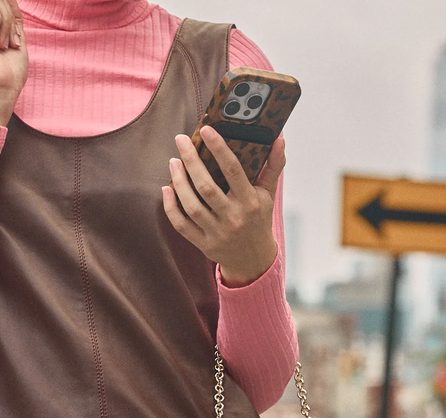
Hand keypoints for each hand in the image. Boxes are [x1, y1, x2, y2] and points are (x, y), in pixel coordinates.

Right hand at [0, 0, 27, 125]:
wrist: (1, 88)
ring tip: (3, 45)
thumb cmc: (10, 73)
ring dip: (7, 25)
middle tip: (9, 45)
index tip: (14, 41)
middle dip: (11, 22)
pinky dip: (0, 23)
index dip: (11, 17)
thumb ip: (12, 17)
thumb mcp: (15, 38)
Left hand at [162, 126, 283, 286]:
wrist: (253, 259)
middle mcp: (234, 218)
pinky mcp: (204, 244)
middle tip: (181, 141)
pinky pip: (182, 225)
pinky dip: (171, 207)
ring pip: (192, 205)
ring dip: (179, 181)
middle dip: (191, 161)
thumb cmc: (259, 219)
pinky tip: (166, 189)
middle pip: (207, 187)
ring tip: (174, 162)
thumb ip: (274, 166)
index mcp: (251, 202)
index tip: (206, 129)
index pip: (233, 170)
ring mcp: (217, 233)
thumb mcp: (268, 194)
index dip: (219, 148)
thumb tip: (279, 139)